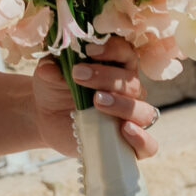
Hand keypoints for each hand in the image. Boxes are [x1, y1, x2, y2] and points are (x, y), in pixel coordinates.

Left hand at [32, 49, 158, 162]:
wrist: (46, 117)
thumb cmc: (54, 88)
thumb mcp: (48, 74)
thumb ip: (51, 68)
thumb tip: (49, 68)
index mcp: (116, 66)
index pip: (126, 53)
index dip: (112, 49)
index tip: (88, 50)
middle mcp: (129, 91)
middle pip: (131, 83)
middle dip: (105, 77)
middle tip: (78, 75)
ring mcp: (130, 118)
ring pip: (143, 111)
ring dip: (122, 105)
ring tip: (97, 101)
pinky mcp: (128, 143)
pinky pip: (148, 145)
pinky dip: (142, 139)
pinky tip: (125, 131)